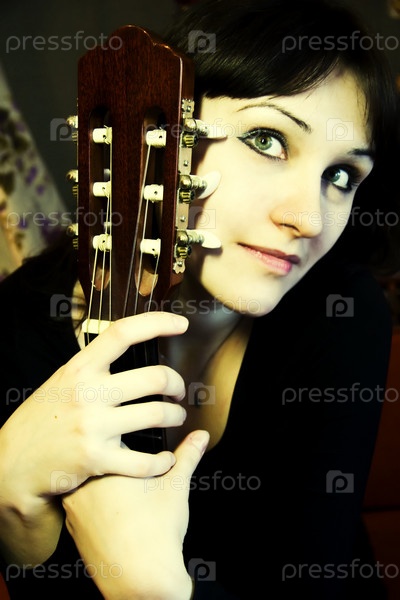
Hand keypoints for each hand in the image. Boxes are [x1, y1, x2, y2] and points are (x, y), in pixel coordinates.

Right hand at [0, 312, 188, 503]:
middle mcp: (87, 393)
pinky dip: (163, 461)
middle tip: (179, 391)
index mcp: (79, 368)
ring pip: (156, 415)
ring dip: (175, 416)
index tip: (180, 323)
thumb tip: (127, 342)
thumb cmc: (44, 418)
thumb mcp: (62, 380)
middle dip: (177, 384)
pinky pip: (145, 461)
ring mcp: (92, 426)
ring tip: (175, 417)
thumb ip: (92, 365)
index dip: (156, 323)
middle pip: (154, 377)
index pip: (122, 332)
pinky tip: (166, 460)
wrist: (13, 463)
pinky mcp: (96, 458)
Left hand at [63, 430, 209, 599]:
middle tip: (135, 472)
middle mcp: (83, 482)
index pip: (114, 436)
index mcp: (107, 464)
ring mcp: (73, 506)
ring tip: (126, 494)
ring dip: (103, 481)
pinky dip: (95, 503)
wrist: (141, 580)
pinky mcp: (72, 527)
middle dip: (116, 459)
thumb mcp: (175, 486)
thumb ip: (187, 455)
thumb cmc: (157, 533)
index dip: (130, 437)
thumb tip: (200, 436)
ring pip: (87, 481)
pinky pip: (81, 504)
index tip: (141, 442)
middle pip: (97, 458)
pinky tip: (115, 512)